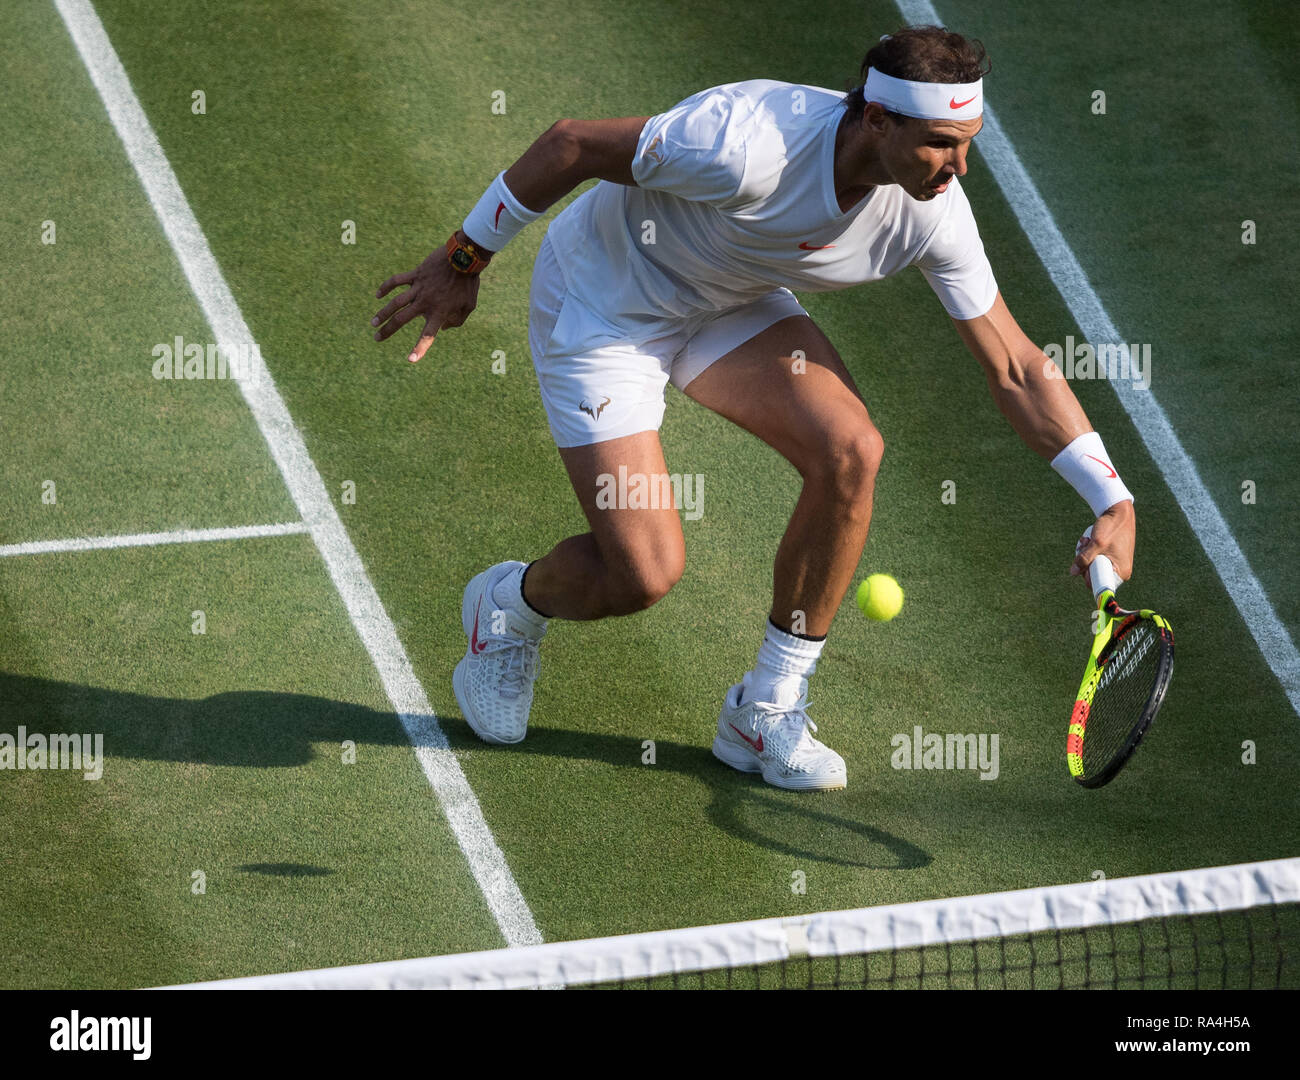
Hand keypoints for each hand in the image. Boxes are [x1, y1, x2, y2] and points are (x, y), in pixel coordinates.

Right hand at [372, 243, 482, 362]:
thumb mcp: (468, 307)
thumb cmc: (468, 284)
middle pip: (401, 319)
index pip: (428, 335)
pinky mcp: (416, 275)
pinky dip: (386, 287)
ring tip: (374, 322)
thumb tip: (443, 328)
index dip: (420, 348)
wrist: (464, 258)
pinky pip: (397, 281)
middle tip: (376, 338)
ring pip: (395, 302)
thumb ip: (457, 321)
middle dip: (387, 330)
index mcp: (439, 312)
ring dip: (383, 313)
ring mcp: (419, 288)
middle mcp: (425, 302)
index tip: (411, 360)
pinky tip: (378, 295)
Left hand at [1071, 499, 1135, 580]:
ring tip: (1087, 540)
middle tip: (1084, 547)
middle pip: (1093, 574)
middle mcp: (1119, 571)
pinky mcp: (1110, 557)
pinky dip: (1088, 550)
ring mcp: (1114, 563)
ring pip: (1091, 565)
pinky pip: (1094, 558)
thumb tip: (1073, 572)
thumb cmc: (1112, 527)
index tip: (1084, 564)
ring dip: (1084, 554)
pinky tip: (1088, 539)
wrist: (1118, 512)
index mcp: (1121, 572)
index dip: (1087, 575)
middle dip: (1084, 561)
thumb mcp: (1096, 543)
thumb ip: (1084, 559)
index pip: (1098, 584)